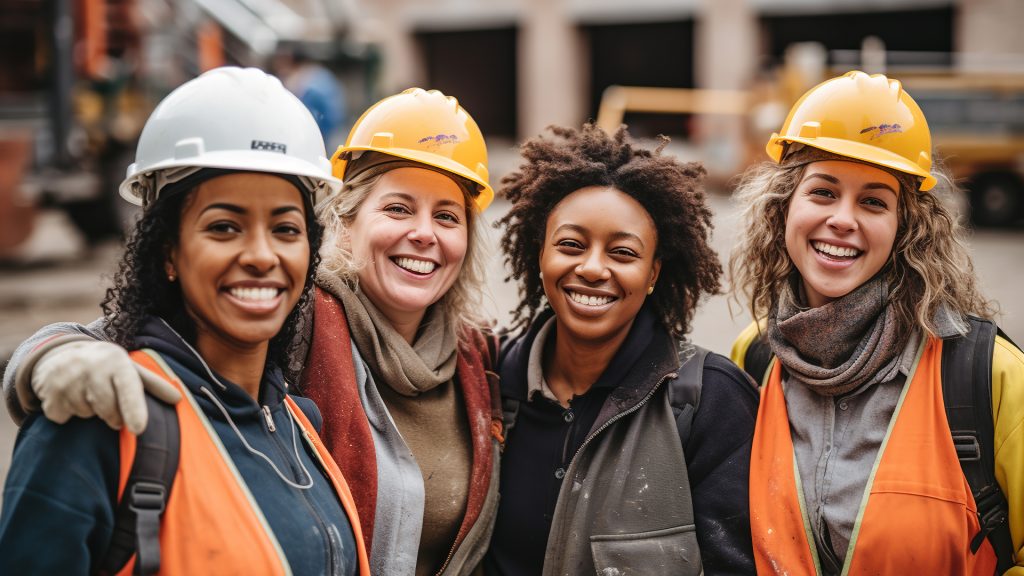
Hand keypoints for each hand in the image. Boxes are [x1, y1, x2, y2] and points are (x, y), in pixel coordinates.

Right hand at [30, 341, 180, 433]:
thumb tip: (178, 399)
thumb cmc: (106, 368)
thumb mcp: (130, 370)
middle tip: (108, 401)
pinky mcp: (48, 393)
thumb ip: (153, 385)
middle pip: (108, 410)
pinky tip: (69, 397)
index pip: (127, 388)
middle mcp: (91, 367)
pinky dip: (68, 413)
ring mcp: (67, 379)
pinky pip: (64, 418)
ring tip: (87, 394)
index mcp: (116, 362)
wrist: (61, 355)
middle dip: (112, 415)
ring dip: (89, 412)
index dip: (133, 409)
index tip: (138, 429)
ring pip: (86, 415)